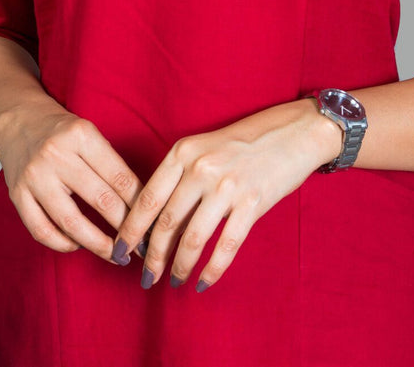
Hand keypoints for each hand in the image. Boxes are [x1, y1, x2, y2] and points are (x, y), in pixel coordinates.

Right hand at [0, 98, 141, 260]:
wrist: (17, 119)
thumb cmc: (62, 131)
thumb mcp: (90, 135)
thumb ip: (112, 165)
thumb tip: (142, 208)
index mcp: (81, 135)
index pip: (121, 179)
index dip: (142, 208)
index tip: (154, 227)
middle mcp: (56, 154)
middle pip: (101, 201)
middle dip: (127, 230)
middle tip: (142, 247)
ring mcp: (34, 176)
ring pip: (71, 222)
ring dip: (99, 245)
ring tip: (116, 255)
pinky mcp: (16, 194)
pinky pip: (41, 230)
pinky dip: (63, 244)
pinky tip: (77, 244)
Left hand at [111, 99, 340, 290]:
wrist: (293, 132)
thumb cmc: (244, 143)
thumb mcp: (203, 149)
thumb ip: (180, 178)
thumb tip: (156, 223)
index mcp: (182, 152)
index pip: (147, 198)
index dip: (130, 229)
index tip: (119, 251)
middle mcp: (200, 168)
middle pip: (166, 222)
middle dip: (152, 256)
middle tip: (146, 277)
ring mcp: (227, 186)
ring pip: (193, 238)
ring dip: (179, 266)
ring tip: (174, 282)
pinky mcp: (253, 203)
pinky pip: (226, 245)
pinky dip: (212, 269)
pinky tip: (204, 282)